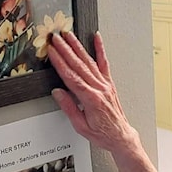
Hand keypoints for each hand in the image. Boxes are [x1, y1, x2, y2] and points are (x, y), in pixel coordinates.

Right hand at [48, 31, 139, 155]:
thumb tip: (58, 92)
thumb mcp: (80, 126)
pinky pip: (104, 63)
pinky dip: (100, 49)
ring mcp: (105, 84)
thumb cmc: (102, 133)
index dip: (60, 63)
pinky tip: (97, 38)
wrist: (120, 136)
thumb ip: (69, 107)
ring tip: (69, 35)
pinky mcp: (109, 83)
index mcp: (91, 99)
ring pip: (89, 61)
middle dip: (65, 49)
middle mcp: (99, 89)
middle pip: (79, 65)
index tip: (52, 52)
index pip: (71, 77)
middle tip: (56, 38)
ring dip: (77, 46)